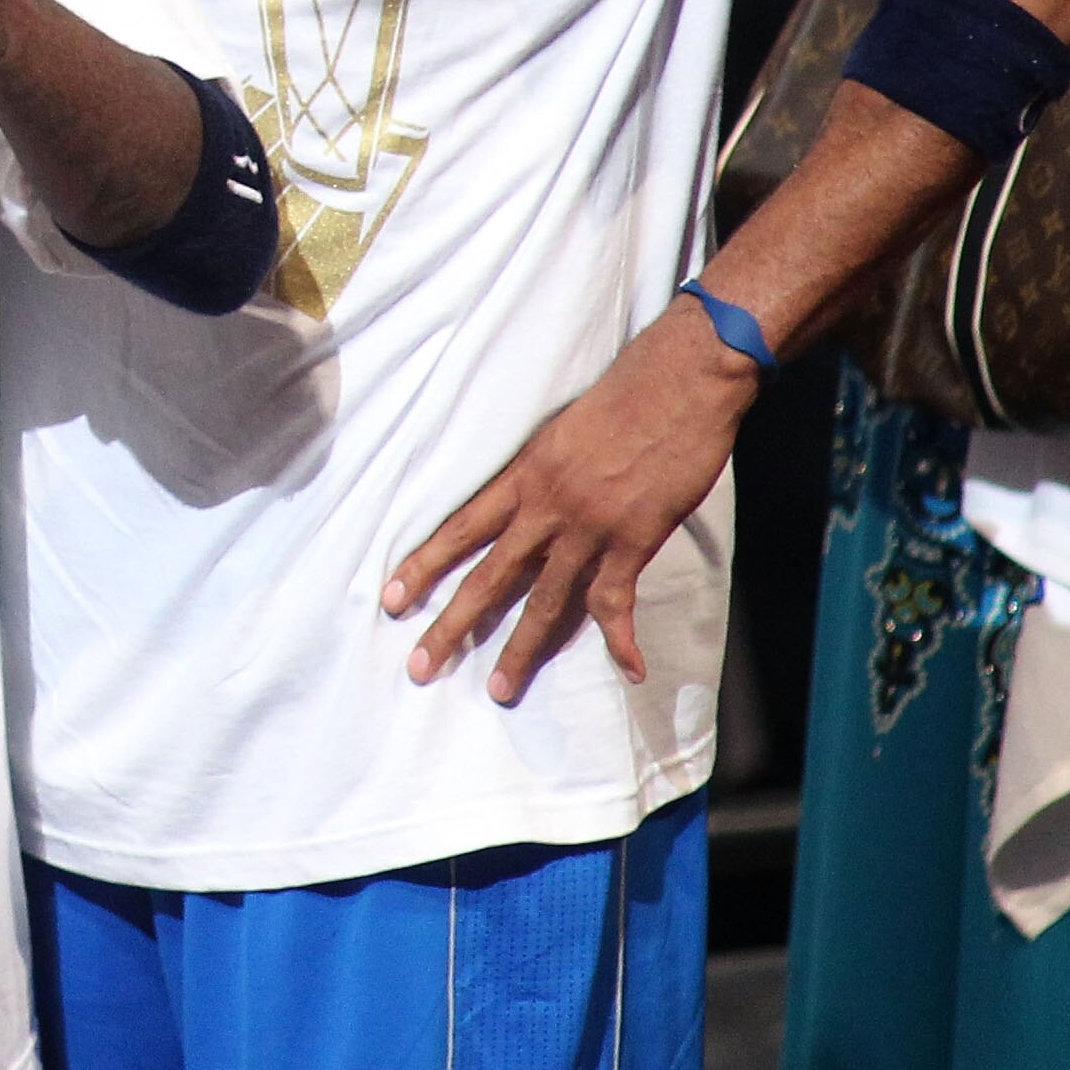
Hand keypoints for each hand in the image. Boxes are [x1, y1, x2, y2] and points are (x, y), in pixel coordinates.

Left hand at [384, 297, 751, 703]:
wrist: (678, 378)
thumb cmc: (624, 392)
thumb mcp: (562, 428)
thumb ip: (544, 469)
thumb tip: (533, 498)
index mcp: (522, 474)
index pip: (459, 528)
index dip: (424, 566)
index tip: (391, 599)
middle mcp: (545, 506)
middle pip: (488, 575)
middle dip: (452, 624)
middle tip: (420, 666)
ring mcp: (589, 526)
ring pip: (544, 600)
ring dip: (521, 649)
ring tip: (499, 691)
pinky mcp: (634, 538)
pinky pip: (619, 600)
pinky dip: (623, 639)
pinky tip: (629, 671)